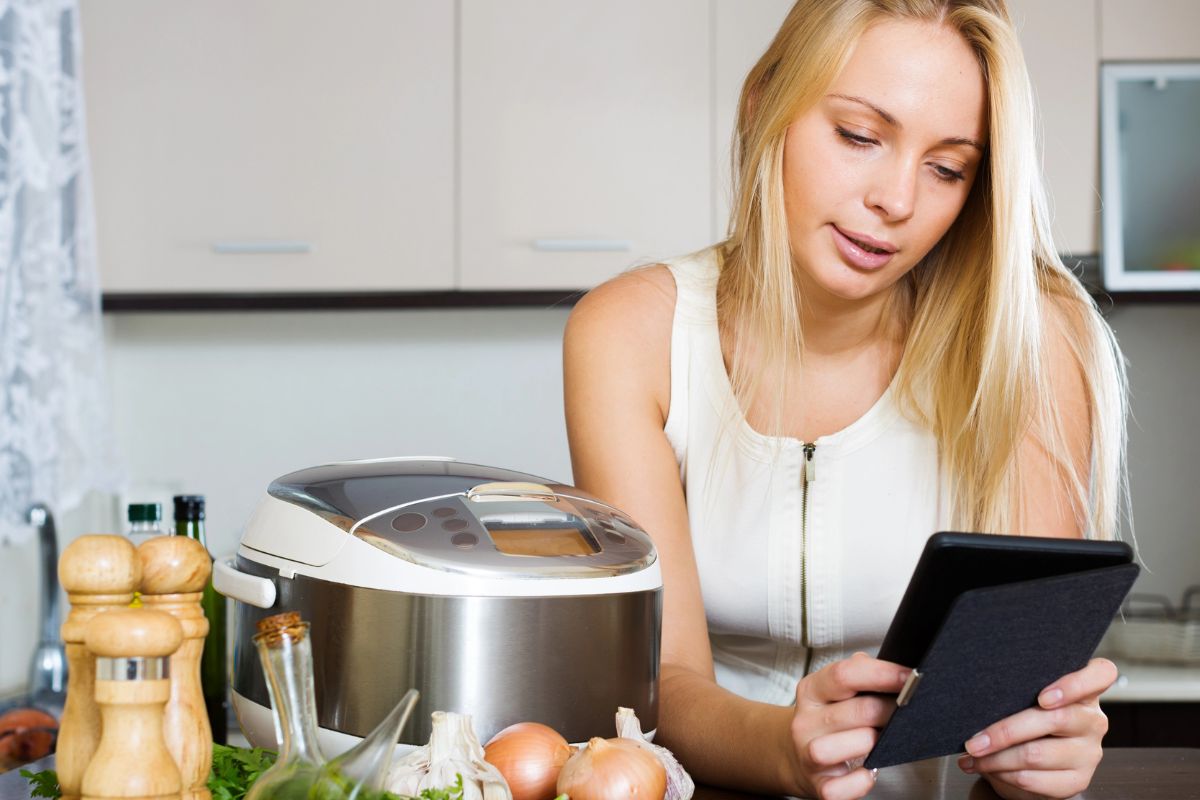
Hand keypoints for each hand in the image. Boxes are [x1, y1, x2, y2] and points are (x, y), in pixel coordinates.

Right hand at [787, 652, 909, 799]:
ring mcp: (808, 755)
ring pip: (836, 748)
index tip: (910, 677)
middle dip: (890, 711)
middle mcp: (805, 721)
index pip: (845, 674)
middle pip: (857, 711)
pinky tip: (869, 770)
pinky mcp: (818, 786)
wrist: (796, 758)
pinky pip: (841, 788)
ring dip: (870, 743)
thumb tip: (894, 668)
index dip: (883, 674)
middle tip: (907, 711)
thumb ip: (859, 673)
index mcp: (812, 691)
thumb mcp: (835, 691)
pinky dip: (861, 781)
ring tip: (882, 741)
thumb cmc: (829, 721)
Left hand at [957, 658, 1118, 798]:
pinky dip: (1005, 775)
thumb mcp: (1027, 696)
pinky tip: (989, 768)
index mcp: (1086, 691)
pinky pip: (1036, 779)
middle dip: (1005, 732)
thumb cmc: (1028, 715)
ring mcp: (1089, 752)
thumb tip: (979, 697)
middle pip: (1054, 720)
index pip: (1101, 675)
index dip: (1074, 684)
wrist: (1036, 759)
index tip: (1043, 697)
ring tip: (974, 755)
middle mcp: (1093, 720)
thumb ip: (1020, 689)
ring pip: (1037, 754)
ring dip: (997, 758)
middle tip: (974, 740)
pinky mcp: (1079, 780)